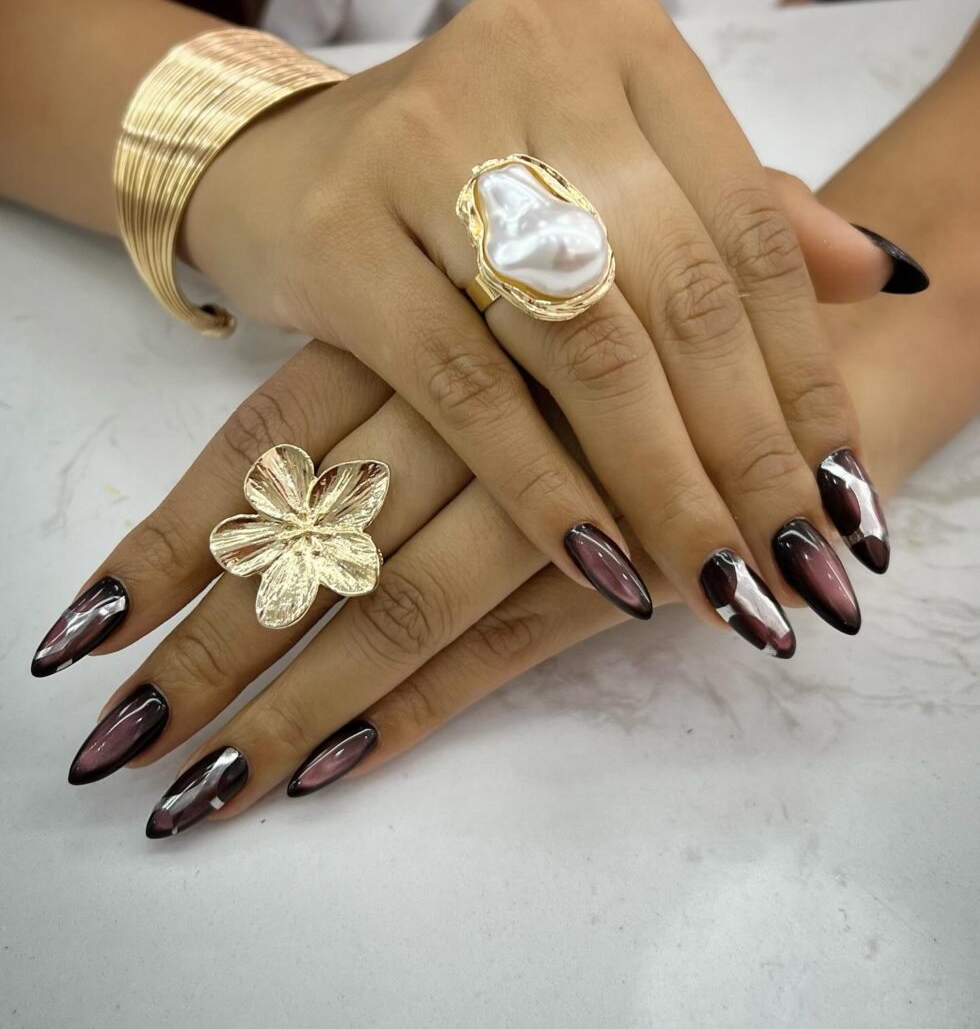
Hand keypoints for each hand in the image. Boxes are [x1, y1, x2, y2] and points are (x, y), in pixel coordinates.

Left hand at [50, 335, 857, 833]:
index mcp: (419, 331)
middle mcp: (462, 413)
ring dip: (289, 702)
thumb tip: (216, 515)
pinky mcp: (610, 568)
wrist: (807, 345)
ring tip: (194, 795)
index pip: (255, 451)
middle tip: (114, 749)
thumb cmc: (649, 305)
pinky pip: (493, 646)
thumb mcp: (479, 318)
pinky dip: (413, 705)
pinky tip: (328, 769)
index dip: (166, 548)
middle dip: (208, 653)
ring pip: (386, 608)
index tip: (85, 635)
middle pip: (306, 547)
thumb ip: (350, 421)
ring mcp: (539, 501)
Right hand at [184, 0, 893, 630]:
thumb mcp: (604, 170)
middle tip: (796, 569)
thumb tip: (882, 276)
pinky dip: (541, 485)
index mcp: (624, 43)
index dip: (806, 376)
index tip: (844, 499)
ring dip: (661, 483)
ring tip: (718, 584)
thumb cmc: (464, 179)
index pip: (751, 231)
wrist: (276, 163)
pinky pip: (465, 384)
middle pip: (679, 291)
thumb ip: (733, 212)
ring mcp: (428, 138)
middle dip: (747, 450)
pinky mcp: (341, 229)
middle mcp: (535, 61)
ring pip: (583, 341)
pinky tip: (602, 565)